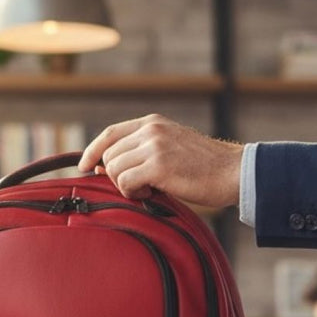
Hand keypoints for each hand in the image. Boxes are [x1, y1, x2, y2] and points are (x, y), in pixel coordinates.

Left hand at [77, 114, 242, 206]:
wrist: (233, 173)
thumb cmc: (204, 168)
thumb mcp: (172, 146)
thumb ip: (144, 149)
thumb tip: (106, 167)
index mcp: (153, 122)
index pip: (110, 133)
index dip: (92, 150)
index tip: (84, 166)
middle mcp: (151, 130)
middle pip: (109, 155)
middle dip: (114, 175)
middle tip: (136, 188)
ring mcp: (154, 146)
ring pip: (114, 169)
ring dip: (125, 186)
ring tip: (146, 190)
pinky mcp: (158, 165)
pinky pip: (125, 182)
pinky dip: (132, 193)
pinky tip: (149, 194)